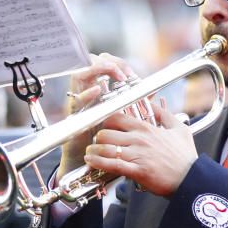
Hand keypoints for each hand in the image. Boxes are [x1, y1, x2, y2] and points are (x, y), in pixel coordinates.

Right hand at [59, 53, 138, 178]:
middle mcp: (87, 93)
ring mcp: (78, 103)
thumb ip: (135, 104)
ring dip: (96, 70)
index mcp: (99, 91)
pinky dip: (86, 93)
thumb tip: (153, 92)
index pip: (105, 64)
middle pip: (90, 63)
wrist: (90, 165)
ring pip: (80, 75)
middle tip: (123, 73)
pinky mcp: (73, 116)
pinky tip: (97, 90)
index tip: (132, 74)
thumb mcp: (123, 118)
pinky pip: (76, 100)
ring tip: (111, 72)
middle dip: (107, 62)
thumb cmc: (107, 142)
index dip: (118, 64)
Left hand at [84, 101, 197, 196]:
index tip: (104, 126)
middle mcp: (139, 139)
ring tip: (89, 153)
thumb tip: (156, 103)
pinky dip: (99, 162)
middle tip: (96, 142)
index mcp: (147, 128)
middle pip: (107, 132)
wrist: (192, 178)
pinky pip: (113, 165)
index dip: (106, 121)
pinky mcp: (137, 171)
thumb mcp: (180, 129)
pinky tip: (92, 161)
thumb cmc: (186, 156)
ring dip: (94, 151)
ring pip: (107, 148)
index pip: (118, 118)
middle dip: (98, 137)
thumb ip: (165, 115)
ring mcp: (137, 155)